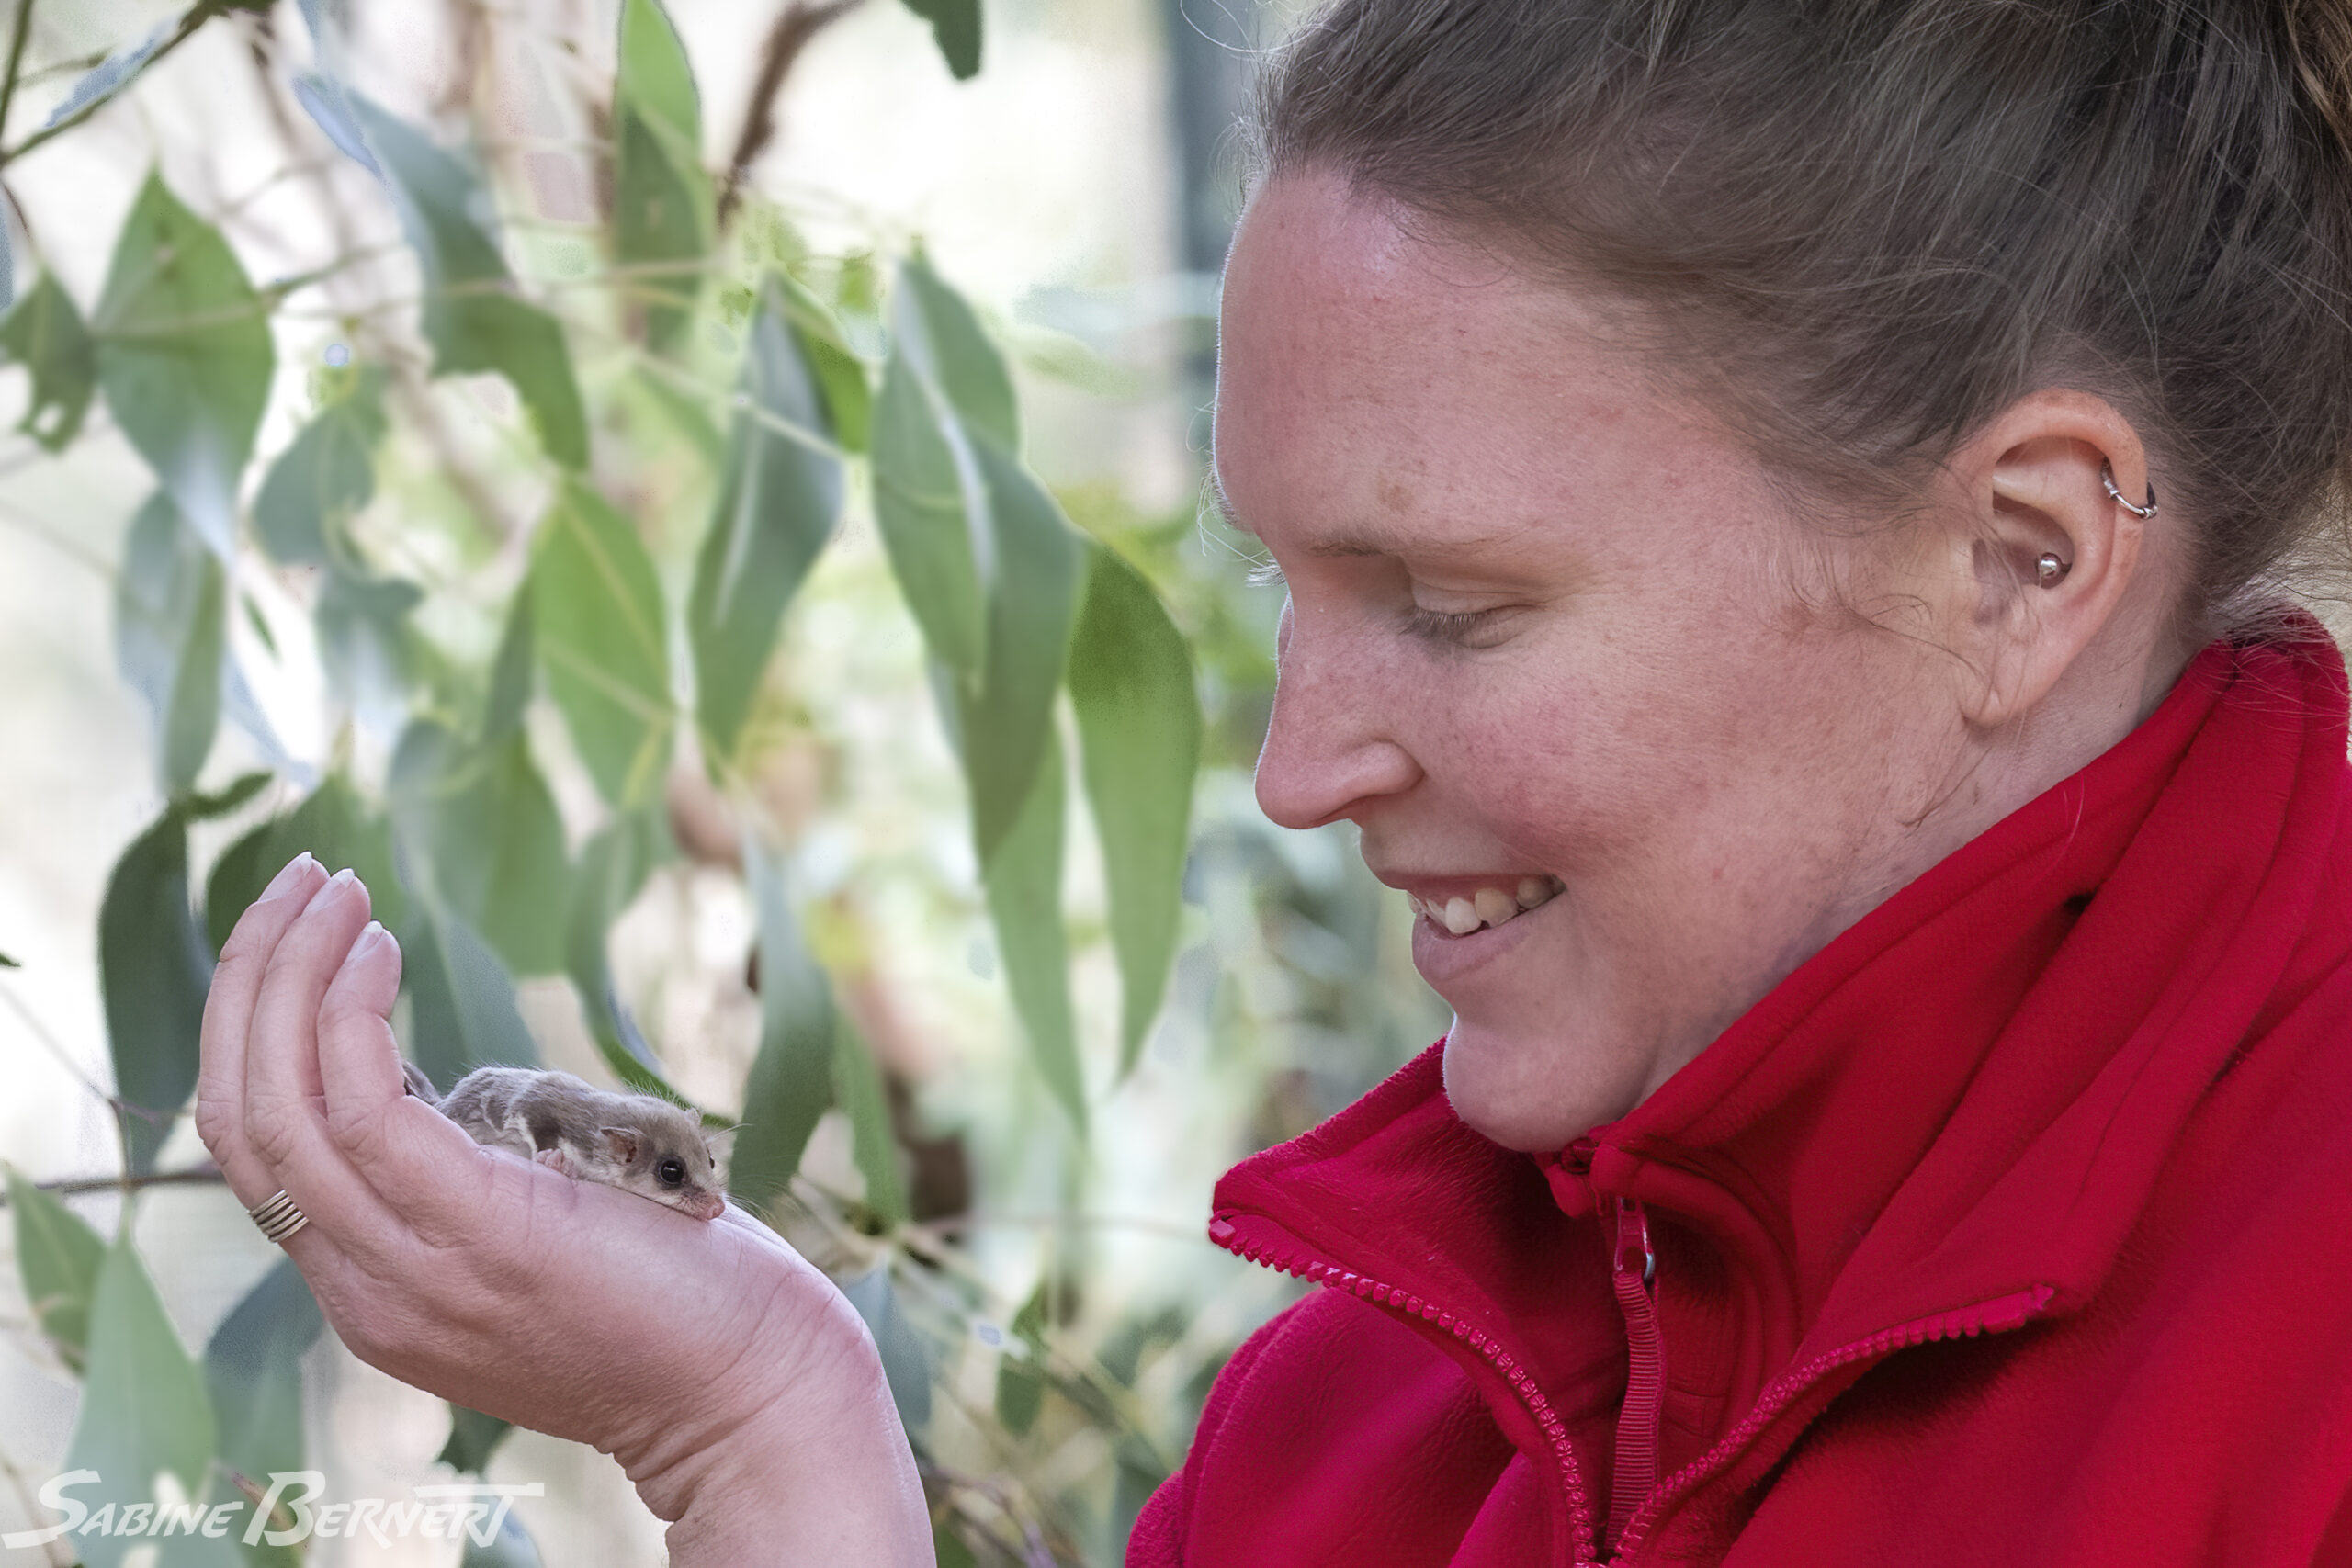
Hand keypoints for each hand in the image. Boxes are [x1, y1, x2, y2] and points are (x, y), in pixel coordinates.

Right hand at [194, 854, 930, 1562]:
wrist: (751, 1395)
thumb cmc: (676, 1303)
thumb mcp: (531, 1249)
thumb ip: (464, 1194)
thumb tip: (447, 1096)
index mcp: (373, 1292)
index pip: (256, 1154)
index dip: (253, 1032)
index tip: (301, 936)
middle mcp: (368, 1291)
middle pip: (238, 1121)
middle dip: (250, 983)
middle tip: (300, 880)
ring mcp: (413, 1269)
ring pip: (276, 1107)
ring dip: (287, 975)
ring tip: (334, 888)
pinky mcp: (478, 1230)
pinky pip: (361, 1109)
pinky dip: (349, 1015)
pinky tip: (383, 949)